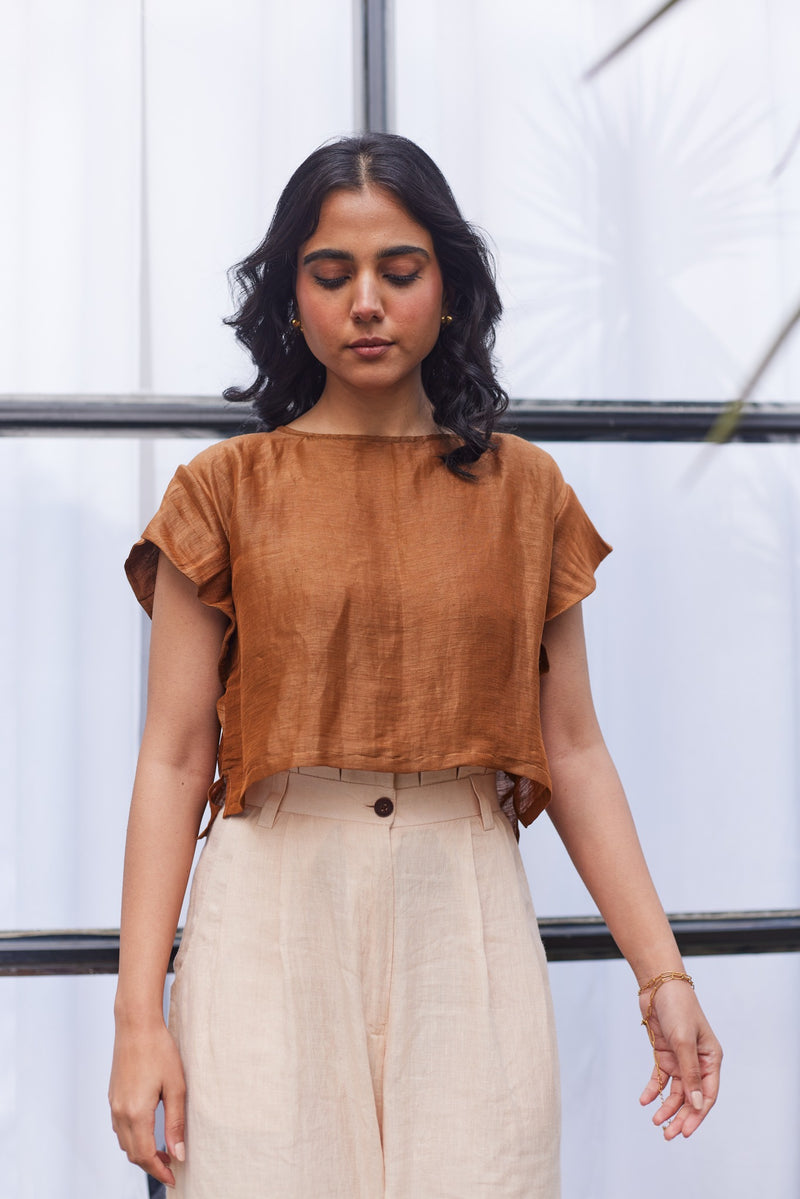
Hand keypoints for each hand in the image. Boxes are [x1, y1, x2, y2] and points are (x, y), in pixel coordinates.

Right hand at [109, 1020, 185, 1186]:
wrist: (136, 1024)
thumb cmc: (160, 1050)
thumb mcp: (176, 1087)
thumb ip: (176, 1123)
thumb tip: (179, 1154)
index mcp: (136, 1113)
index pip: (144, 1156)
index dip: (159, 1171)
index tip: (174, 1178)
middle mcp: (120, 1112)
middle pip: (132, 1153)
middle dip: (151, 1165)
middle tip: (172, 1166)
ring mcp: (114, 1104)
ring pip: (124, 1142)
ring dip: (141, 1152)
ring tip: (163, 1151)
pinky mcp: (113, 1096)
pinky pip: (120, 1127)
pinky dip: (133, 1137)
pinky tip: (149, 1131)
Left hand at [638, 977, 721, 1139]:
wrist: (658, 985)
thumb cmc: (678, 1009)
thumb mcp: (684, 1043)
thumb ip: (690, 1075)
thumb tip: (697, 1105)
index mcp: (711, 1059)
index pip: (707, 1095)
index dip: (697, 1115)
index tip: (685, 1131)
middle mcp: (697, 1062)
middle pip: (691, 1097)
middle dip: (681, 1116)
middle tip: (668, 1135)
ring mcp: (680, 1058)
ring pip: (675, 1091)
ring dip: (666, 1107)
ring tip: (655, 1122)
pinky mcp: (664, 1053)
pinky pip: (660, 1077)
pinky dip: (652, 1089)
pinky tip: (644, 1100)